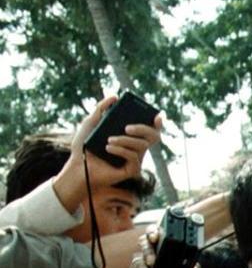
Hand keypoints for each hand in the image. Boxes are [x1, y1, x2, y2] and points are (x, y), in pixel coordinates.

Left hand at [52, 96, 163, 213]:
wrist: (77, 167)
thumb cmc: (83, 147)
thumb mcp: (90, 123)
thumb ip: (101, 108)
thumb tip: (114, 97)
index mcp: (130, 136)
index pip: (149, 129)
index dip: (157, 123)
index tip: (157, 117)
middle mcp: (136, 148)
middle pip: (153, 136)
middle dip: (142, 129)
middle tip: (127, 128)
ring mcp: (135, 159)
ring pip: (142, 146)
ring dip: (125, 140)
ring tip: (108, 140)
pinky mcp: (132, 170)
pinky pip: (134, 157)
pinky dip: (121, 150)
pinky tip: (108, 148)